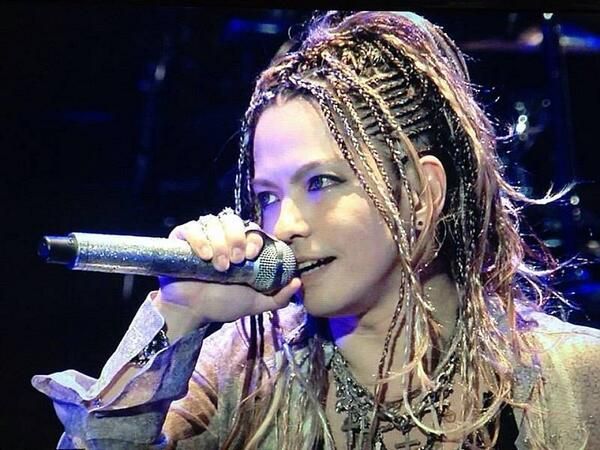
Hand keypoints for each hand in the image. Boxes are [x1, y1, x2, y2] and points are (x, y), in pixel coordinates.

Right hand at [155, 211, 300, 338]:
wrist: (193, 312)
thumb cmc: (222, 304)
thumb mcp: (255, 303)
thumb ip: (278, 297)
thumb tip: (297, 282)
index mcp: (240, 246)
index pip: (252, 229)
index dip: (255, 238)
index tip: (253, 255)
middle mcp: (222, 236)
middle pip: (233, 220)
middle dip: (237, 238)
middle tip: (236, 261)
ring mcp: (202, 235)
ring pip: (213, 222)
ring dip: (219, 242)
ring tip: (219, 266)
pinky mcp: (181, 238)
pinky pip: (190, 227)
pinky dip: (199, 238)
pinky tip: (204, 256)